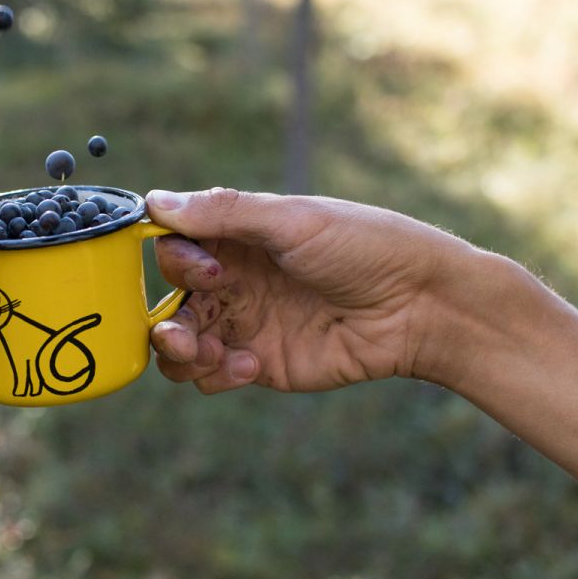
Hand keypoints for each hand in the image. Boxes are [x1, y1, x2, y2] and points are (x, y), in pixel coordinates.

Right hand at [146, 187, 485, 394]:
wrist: (422, 307)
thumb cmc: (366, 247)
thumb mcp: (293, 221)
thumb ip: (224, 213)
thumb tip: (155, 201)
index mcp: (237, 237)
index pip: (174, 248)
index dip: (175, 262)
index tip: (207, 271)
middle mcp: (234, 280)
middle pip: (168, 302)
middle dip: (165, 322)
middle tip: (184, 333)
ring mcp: (246, 324)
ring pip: (181, 346)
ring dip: (180, 354)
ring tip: (208, 356)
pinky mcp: (262, 364)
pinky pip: (212, 377)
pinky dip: (216, 376)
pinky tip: (252, 366)